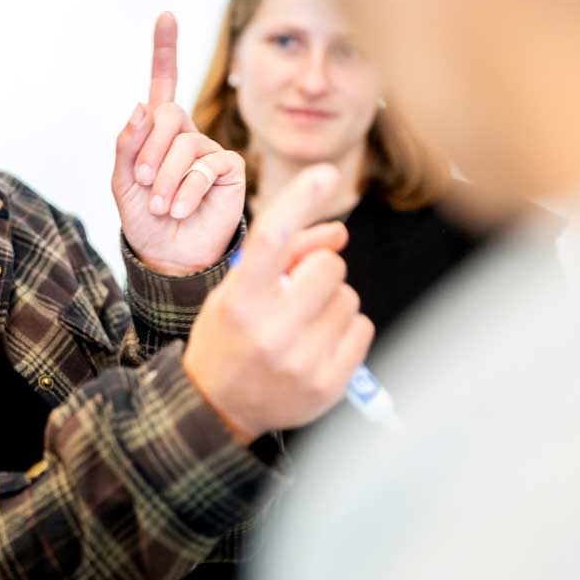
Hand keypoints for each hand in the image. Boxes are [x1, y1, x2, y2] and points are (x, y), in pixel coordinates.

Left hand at [113, 12, 245, 275]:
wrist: (169, 256)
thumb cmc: (146, 221)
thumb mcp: (124, 185)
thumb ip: (127, 146)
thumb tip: (140, 106)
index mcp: (158, 133)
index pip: (163, 84)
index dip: (166, 50)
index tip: (166, 16)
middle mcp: (186, 135)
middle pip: (168, 115)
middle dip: (150, 150)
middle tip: (144, 183)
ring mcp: (210, 151)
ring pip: (185, 144)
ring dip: (166, 179)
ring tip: (162, 205)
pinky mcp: (230, 170)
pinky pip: (206, 167)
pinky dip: (187, 191)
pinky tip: (181, 209)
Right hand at [182, 164, 373, 440]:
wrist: (217, 406)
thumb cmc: (228, 336)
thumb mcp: (237, 290)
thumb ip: (284, 258)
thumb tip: (340, 234)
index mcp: (239, 301)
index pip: (272, 238)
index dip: (300, 200)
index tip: (323, 172)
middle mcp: (269, 331)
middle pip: (328, 268)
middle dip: (317, 273)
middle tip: (295, 292)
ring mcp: (301, 361)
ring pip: (348, 298)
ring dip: (330, 303)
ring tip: (302, 324)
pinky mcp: (327, 384)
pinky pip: (362, 328)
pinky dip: (345, 330)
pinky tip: (317, 343)